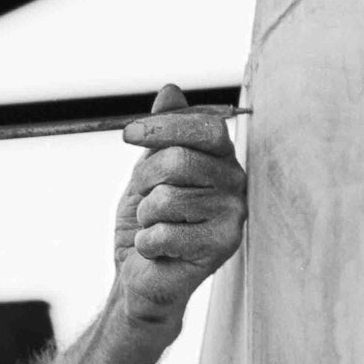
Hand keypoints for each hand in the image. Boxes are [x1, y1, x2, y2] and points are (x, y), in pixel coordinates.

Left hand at [112, 83, 247, 331]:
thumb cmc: (148, 221)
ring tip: (156, 227)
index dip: (163, 126)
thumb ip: (162, 132)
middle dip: (145, 180)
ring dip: (145, 216)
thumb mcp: (148, 170)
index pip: (204, 126)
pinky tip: (159, 250)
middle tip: (144, 202)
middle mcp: (235, 183)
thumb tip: (169, 90)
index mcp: (221, 159)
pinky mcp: (223, 246)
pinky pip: (165, 233)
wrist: (142, 273)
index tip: (127, 135)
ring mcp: (233, 215)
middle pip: (180, 159)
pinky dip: (148, 242)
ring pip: (167, 199)